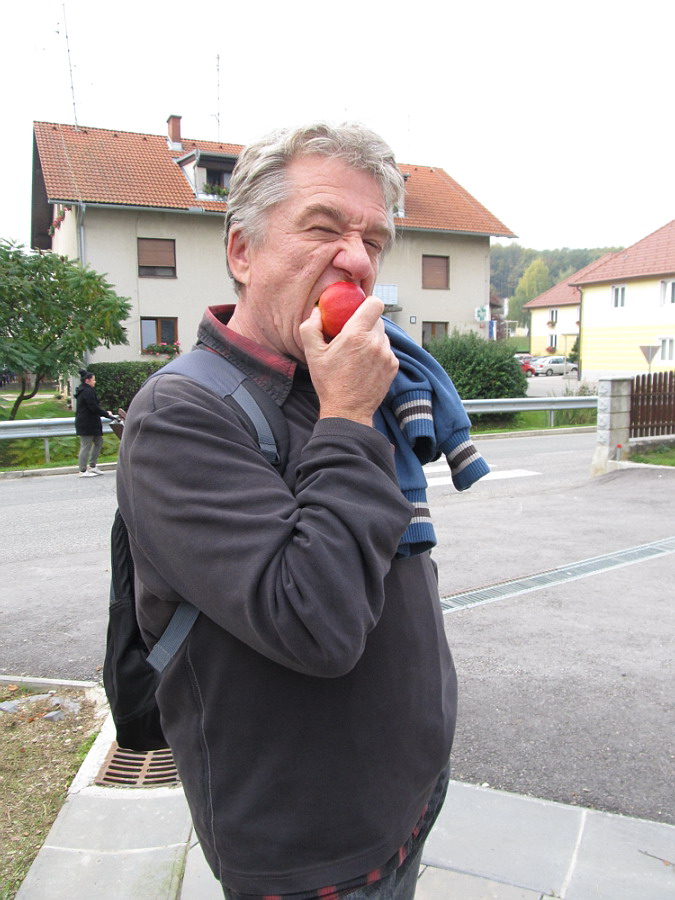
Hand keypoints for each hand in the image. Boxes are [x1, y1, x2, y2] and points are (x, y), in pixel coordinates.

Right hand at [299, 297, 397, 426]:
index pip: (374, 303)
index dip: (367, 303)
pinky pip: (387, 350)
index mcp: (356, 335)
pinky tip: (365, 365)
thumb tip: (317, 311)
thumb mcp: (312, 354)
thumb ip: (311, 327)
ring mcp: (387, 355)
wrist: (347, 411)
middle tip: (352, 335)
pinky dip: (378, 353)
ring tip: (358, 354)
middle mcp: (376, 342)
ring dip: (372, 339)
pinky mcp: (393, 366)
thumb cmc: (329, 383)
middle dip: (365, 323)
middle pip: (377, 319)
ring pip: (383, 335)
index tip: (357, 310)